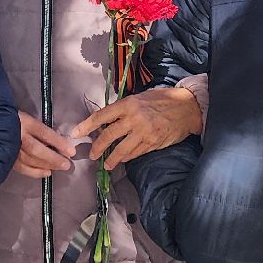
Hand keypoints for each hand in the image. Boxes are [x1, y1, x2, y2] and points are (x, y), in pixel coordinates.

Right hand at [14, 110, 76, 178]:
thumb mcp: (27, 118)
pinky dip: (35, 172)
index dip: (58, 142)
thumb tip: (58, 141)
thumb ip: (39, 129)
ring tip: (60, 167)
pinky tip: (46, 172)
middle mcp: (17, 135)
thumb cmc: (14, 120)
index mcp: (24, 122)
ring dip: (47, 165)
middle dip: (53, 158)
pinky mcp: (7, 158)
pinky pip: (22, 167)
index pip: (44, 133)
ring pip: (30, 160)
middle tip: (66, 164)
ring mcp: (11, 148)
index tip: (71, 150)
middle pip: (37, 149)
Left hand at [70, 86, 204, 170]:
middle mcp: (134, 118)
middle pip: (108, 136)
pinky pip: (135, 153)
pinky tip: (123, 159)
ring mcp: (144, 132)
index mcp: (128, 104)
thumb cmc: (162, 99)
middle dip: (97, 148)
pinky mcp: (153, 143)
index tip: (75, 134)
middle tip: (92, 154)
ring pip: (121, 149)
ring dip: (112, 159)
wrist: (187, 107)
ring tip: (107, 164)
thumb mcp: (140, 98)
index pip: (101, 116)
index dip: (86, 126)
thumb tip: (106, 122)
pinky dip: (127, 157)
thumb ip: (123, 109)